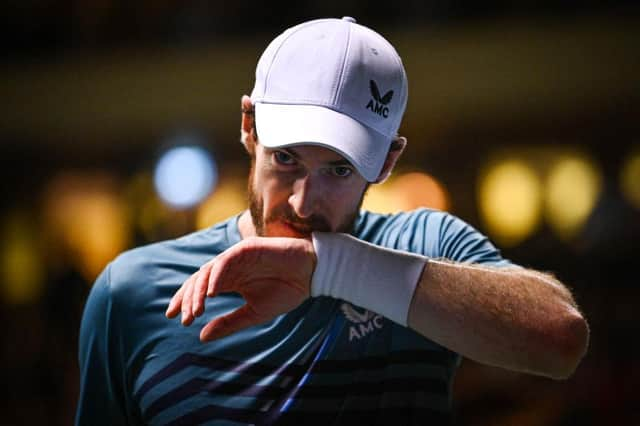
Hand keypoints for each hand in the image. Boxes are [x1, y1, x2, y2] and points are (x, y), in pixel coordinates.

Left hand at [165, 237, 315, 340]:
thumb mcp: (255, 313)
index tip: (180, 321)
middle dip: (187, 299)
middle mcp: (229, 268)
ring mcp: (236, 257)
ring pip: (208, 271)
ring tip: (195, 310)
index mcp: (230, 281)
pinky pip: (225, 261)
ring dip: (199, 291)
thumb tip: (201, 336)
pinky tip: (211, 294)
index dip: (187, 303)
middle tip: (183, 318)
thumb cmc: (286, 290)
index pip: (200, 290)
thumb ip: (229, 323)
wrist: (311, 275)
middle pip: (198, 280)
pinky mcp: (246, 249)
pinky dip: (216, 276)